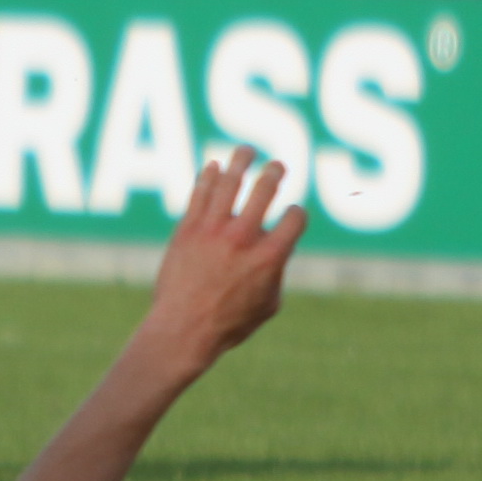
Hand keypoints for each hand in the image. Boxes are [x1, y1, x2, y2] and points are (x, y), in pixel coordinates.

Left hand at [130, 152, 306, 385]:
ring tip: (247, 151)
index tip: (293, 217)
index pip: (295, 218)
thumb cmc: (229, 324)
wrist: (183, 329)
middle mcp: (242, 238)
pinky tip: (215, 166)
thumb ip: (276, 273)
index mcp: (269, 257)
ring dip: (241, 161)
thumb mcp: (268, 305)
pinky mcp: (187, 229)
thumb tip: (276, 251)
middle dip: (274, 173)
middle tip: (277, 166)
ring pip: (229, 182)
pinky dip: (209, 176)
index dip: (298, 214)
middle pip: (265, 190)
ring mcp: (213, 230)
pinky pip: (200, 193)